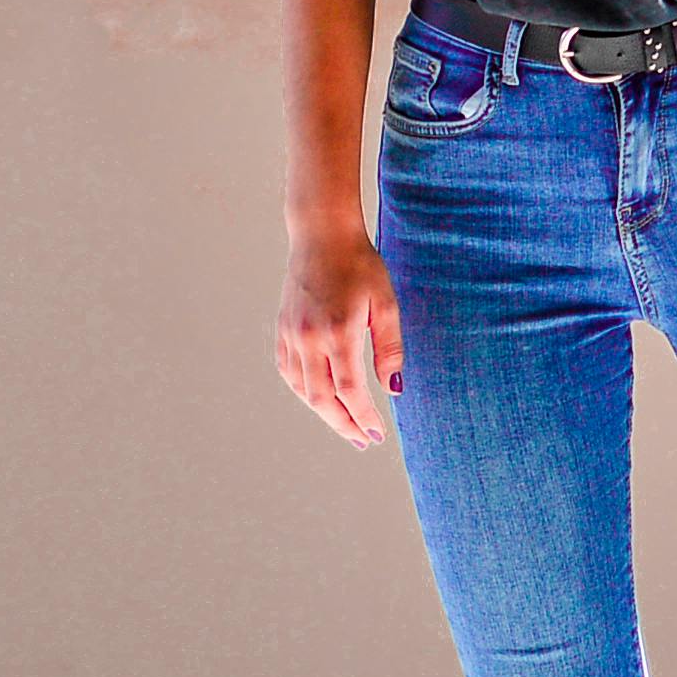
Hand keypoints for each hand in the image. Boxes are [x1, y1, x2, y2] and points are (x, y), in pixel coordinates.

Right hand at [276, 220, 401, 449]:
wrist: (321, 236)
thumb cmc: (360, 265)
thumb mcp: (385, 304)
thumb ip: (389, 349)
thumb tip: (394, 389)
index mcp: (338, 332)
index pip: (350, 391)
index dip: (363, 417)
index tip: (377, 433)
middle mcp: (309, 338)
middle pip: (322, 399)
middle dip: (343, 424)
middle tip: (362, 440)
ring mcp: (291, 335)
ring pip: (303, 390)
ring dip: (323, 412)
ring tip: (345, 424)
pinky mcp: (283, 330)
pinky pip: (290, 373)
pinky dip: (305, 392)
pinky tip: (320, 399)